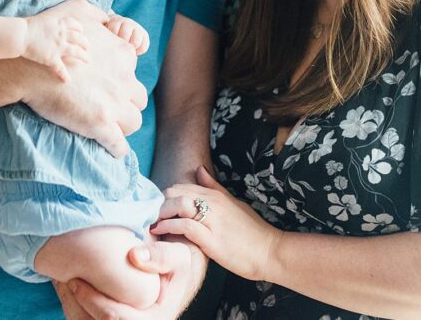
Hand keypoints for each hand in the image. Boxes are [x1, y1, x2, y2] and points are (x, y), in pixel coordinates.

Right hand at [19, 0, 146, 157]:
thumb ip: (99, 17)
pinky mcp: (100, 124)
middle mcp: (124, 79)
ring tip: (110, 127)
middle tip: (110, 106)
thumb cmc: (49, 33)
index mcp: (123, 54)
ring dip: (124, 124)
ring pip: (134, 121)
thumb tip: (108, 20)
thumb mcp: (80, 10)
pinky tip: (110, 148)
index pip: (133, 71)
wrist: (26, 64)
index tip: (108, 83)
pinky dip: (116, 148)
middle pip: (138, 98)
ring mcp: (113, 104)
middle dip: (127, 103)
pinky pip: (119, 145)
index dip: (121, 79)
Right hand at [22, 13, 87, 81]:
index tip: (82, 32)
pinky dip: (65, 75)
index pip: (75, 25)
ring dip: (84, 56)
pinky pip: (61, 68)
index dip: (80, 29)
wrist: (20, 34)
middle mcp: (62, 35)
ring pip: (76, 52)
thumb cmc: (26, 27)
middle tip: (88, 48)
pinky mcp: (51, 58)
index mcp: (59, 24)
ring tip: (88, 61)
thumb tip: (50, 24)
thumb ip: (50, 24)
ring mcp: (58, 47)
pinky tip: (68, 80)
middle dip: (86, 43)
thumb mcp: (42, 20)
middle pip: (80, 38)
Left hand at [55, 238, 205, 319]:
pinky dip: (72, 309)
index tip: (74, 281)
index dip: (92, 301)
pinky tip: (66, 289)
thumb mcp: (179, 256)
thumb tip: (135, 255)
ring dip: (71, 308)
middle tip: (62, 281)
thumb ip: (162, 254)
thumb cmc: (172, 265)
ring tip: (60, 284)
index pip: (116, 318)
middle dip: (75, 306)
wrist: (170, 275)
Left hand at [150, 166, 281, 281]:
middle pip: (175, 192)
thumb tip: (198, 169)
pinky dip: (169, 227)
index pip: (181, 186)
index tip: (156, 209)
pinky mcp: (212, 239)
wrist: (270, 252)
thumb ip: (214, 187)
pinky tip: (161, 232)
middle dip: (159, 204)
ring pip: (178, 205)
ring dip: (160, 213)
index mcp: (216, 195)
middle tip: (150, 218)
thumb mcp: (233, 203)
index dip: (165, 197)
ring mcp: (213, 220)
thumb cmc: (252, 231)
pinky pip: (184, 226)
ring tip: (152, 224)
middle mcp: (213, 203)